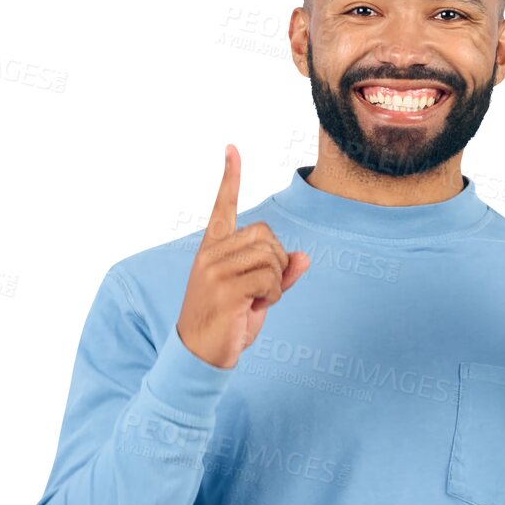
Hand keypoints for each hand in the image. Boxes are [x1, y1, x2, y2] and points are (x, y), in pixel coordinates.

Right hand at [175, 145, 310, 368]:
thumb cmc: (227, 324)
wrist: (199, 355)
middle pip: (265, 234)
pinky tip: (256, 308)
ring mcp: (215, 270)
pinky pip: (270, 278)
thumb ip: (278, 275)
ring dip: (275, 282)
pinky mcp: (225, 288)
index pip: (222, 206)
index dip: (230, 178)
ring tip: (256, 300)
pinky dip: (273, 294)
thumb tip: (305, 257)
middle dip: (276, 261)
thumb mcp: (255, 296)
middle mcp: (210, 254)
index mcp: (212, 249)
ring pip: (271, 256)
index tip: (232, 149)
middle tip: (261, 289)